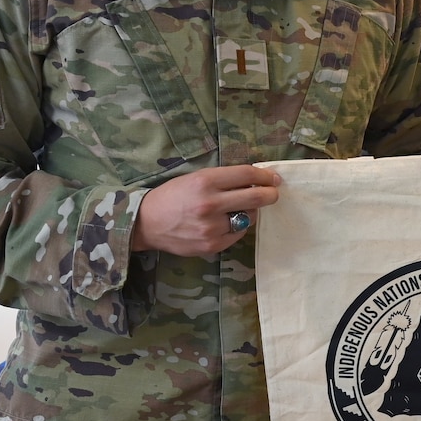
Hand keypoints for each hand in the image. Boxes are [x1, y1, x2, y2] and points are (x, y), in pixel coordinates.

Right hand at [130, 165, 281, 255]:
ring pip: (249, 218)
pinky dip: (237, 227)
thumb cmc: (173, 196)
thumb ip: (223, 179)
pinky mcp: (212, 245)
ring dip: (250, 211)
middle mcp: (210, 204)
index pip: (246, 175)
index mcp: (205, 181)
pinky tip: (225, 223)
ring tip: (237, 209)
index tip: (274, 178)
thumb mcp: (195, 178)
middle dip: (270, 194)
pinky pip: (238, 234)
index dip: (265, 176)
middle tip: (273, 193)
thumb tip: (256, 179)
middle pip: (255, 198)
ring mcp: (212, 227)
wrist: (146, 223)